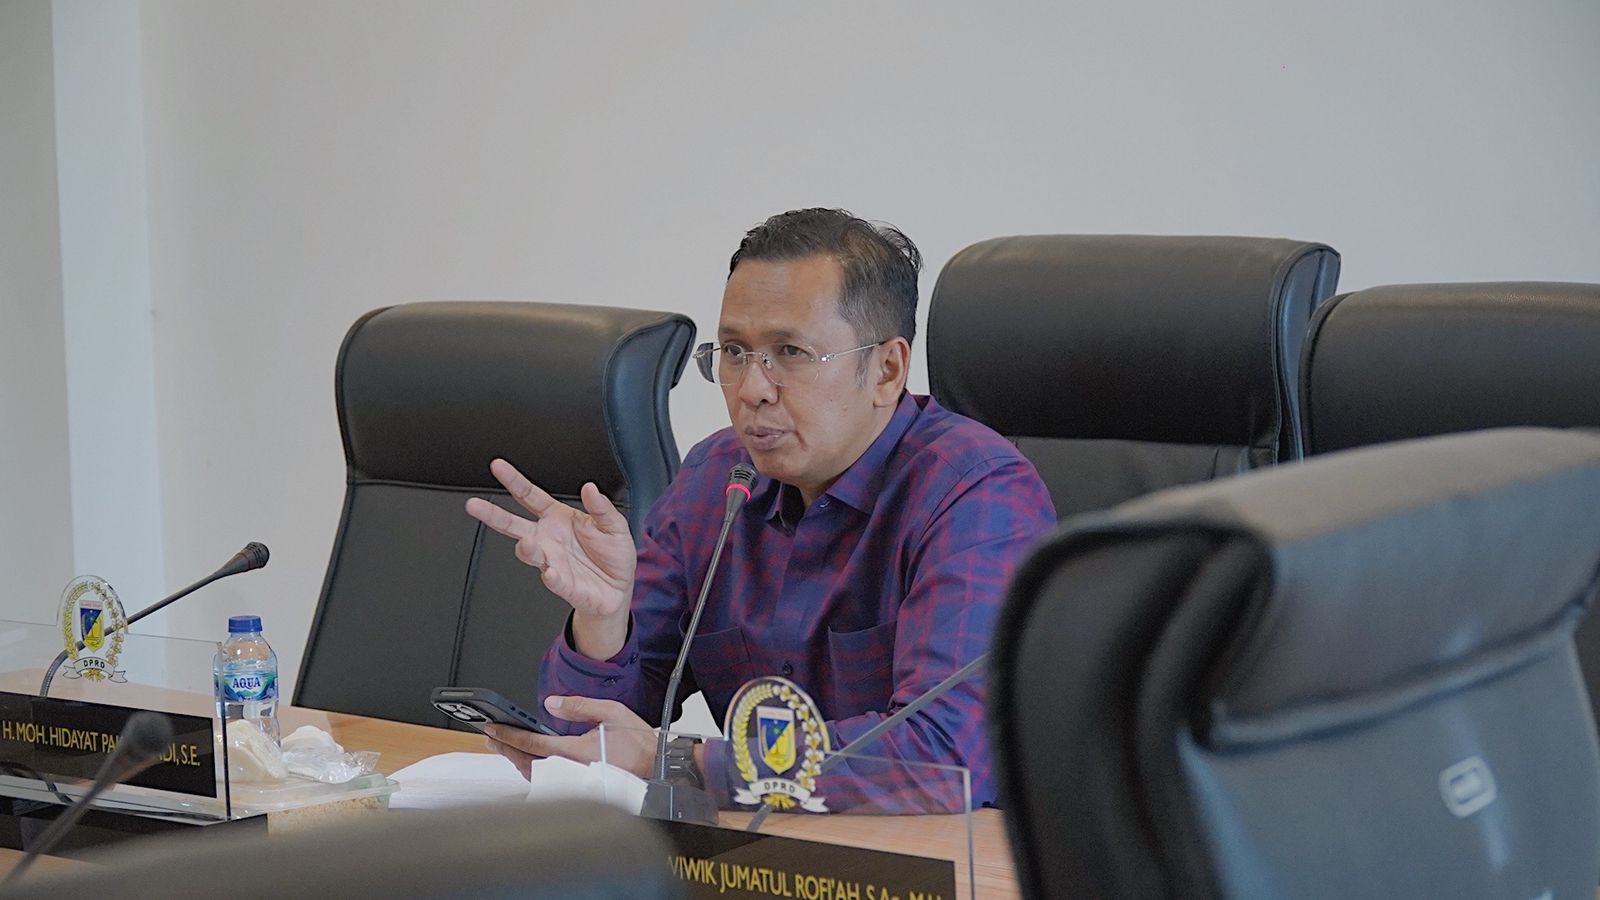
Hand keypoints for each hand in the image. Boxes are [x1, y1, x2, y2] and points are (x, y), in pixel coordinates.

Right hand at [465, 459, 634, 657]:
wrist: (618, 589)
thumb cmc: (612, 555)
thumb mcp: (614, 525)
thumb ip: (602, 507)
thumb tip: (590, 488)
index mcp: (558, 518)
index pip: (530, 496)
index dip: (514, 481)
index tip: (498, 467)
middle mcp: (548, 539)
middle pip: (514, 524)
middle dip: (493, 515)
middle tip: (475, 505)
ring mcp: (552, 561)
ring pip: (530, 553)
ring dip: (526, 548)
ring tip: (527, 543)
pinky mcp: (563, 584)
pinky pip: (554, 580)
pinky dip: (551, 577)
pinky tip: (551, 573)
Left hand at [483, 696, 658, 779]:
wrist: (657, 769)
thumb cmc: (639, 744)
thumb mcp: (612, 712)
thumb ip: (579, 705)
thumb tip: (551, 703)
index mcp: (575, 750)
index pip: (532, 741)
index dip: (509, 735)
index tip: (494, 728)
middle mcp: (570, 770)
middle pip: (526, 762)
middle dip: (506, 749)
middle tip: (492, 738)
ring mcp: (573, 783)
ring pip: (534, 776)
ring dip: (516, 761)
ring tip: (506, 748)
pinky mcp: (578, 790)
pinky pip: (546, 784)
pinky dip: (532, 773)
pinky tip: (528, 764)